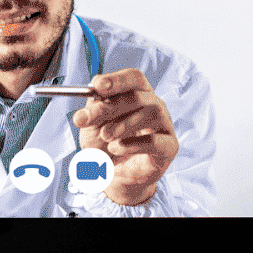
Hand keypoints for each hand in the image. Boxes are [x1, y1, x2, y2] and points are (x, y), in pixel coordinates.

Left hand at [71, 68, 177, 206]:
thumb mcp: (92, 126)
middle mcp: (153, 104)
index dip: (116, 80)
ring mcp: (164, 124)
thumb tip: (83, 111)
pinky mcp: (169, 146)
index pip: (132, 77)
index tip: (97, 86)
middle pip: (139, 94)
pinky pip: (155, 141)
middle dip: (111, 106)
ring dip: (123, 124)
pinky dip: (132, 144)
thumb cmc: (106, 144)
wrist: (115, 175)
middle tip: (90, 119)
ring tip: (105, 136)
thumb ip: (90, 114)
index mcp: (136, 93)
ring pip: (151, 112)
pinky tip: (116, 148)